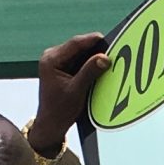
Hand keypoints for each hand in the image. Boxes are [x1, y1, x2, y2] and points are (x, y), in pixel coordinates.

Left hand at [26, 33, 109, 157]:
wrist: (51, 124)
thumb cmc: (59, 111)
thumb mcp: (77, 91)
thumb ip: (90, 72)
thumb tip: (104, 57)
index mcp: (51, 60)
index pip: (75, 43)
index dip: (93, 40)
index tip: (108, 40)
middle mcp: (52, 57)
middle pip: (78, 46)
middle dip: (95, 49)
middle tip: (112, 51)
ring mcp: (56, 61)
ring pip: (79, 53)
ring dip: (93, 56)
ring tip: (108, 59)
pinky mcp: (62, 68)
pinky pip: (78, 60)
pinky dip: (89, 63)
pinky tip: (100, 67)